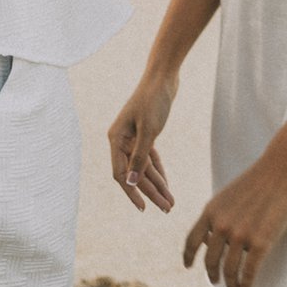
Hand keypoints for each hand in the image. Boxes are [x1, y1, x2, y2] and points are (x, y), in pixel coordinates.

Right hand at [108, 74, 177, 212]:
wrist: (163, 77)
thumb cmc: (154, 100)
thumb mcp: (149, 130)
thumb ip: (140, 157)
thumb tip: (132, 183)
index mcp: (116, 139)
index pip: (120, 174)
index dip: (131, 192)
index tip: (144, 208)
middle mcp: (121, 140)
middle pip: (135, 174)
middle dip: (151, 192)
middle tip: (167, 209)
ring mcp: (133, 138)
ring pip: (144, 168)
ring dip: (157, 185)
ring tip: (170, 203)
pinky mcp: (145, 135)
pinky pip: (150, 159)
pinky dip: (159, 171)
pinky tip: (167, 185)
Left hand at [182, 144, 286, 286]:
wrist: (281, 168)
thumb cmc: (258, 179)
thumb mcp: (228, 194)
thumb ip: (219, 215)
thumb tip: (214, 239)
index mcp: (211, 211)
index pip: (192, 240)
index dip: (188, 256)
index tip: (188, 267)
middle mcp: (221, 225)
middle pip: (210, 261)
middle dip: (212, 276)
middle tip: (216, 284)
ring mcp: (241, 235)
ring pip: (229, 271)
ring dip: (230, 286)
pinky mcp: (261, 242)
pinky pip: (249, 272)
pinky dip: (246, 285)